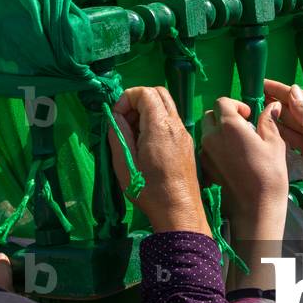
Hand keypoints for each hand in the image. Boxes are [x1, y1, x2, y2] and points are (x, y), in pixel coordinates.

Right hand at [107, 87, 208, 235]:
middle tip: (125, 121)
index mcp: (159, 126)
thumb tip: (115, 116)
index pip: (145, 92)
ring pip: (166, 105)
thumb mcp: (124, 163)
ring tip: (133, 134)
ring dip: (147, 111)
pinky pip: (171, 120)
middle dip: (138, 100)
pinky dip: (157, 121)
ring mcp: (184, 133)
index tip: (117, 117)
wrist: (179, 210)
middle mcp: (175, 124)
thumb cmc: (148, 189)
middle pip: (158, 92)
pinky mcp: (187, 143)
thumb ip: (118, 134)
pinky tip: (146, 144)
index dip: (126, 98)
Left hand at [201, 99, 287, 289]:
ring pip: (206, 133)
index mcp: (229, 126)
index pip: (222, 101)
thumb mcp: (275, 144)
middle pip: (210, 116)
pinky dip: (215, 149)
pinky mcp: (204, 169)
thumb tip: (272, 106)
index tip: (247, 115)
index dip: (235, 105)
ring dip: (218, 133)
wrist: (256, 209)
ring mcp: (205, 154)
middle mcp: (211, 137)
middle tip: (241, 127)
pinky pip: (205, 151)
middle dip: (224, 116)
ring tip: (236, 145)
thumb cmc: (270, 175)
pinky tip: (230, 161)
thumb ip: (269, 121)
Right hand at [264, 80, 302, 221]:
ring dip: (272, 122)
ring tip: (251, 114)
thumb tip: (292, 89)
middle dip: (272, 105)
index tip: (261, 83)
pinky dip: (275, 142)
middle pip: (290, 113)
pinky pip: (286, 148)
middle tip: (250, 98)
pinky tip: (261, 137)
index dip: (280, 90)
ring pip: (286, 130)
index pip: (298, 98)